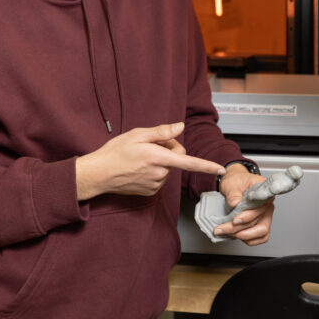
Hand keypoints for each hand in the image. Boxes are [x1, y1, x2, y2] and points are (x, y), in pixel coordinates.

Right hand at [75, 122, 224, 199]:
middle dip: (169, 150)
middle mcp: (159, 174)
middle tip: (150, 145)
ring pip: (168, 169)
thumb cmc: (115, 152)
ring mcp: (155, 185)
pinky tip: (138, 168)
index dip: (207, 165)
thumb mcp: (137, 135)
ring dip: (160, 161)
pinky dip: (154, 171)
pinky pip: (159, 178)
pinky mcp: (150, 192)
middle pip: (177, 159)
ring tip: (141, 158)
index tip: (220, 169)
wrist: (98, 174)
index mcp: (158, 158)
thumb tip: (180, 126)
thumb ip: (162, 132)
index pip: (189, 162)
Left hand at [213, 166, 274, 245]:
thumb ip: (233, 192)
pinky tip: (236, 234)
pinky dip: (248, 239)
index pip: (261, 208)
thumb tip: (235, 203)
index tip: (235, 220)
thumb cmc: (236, 181)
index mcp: (263, 193)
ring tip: (227, 232)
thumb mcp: (231, 183)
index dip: (248, 216)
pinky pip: (260, 237)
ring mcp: (265, 215)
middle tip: (222, 229)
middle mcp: (267, 205)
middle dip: (239, 229)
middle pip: (259, 223)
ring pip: (261, 233)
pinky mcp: (261, 223)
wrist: (235, 183)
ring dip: (243, 236)